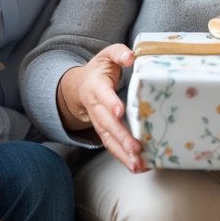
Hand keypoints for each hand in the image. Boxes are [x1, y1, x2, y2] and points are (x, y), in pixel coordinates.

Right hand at [57, 45, 142, 172]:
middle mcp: (96, 107)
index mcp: (96, 87)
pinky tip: (138, 167)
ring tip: (137, 166)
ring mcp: (99, 122)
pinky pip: (112, 147)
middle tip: (135, 148)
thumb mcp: (107, 55)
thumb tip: (131, 57)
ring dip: (122, 154)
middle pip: (107, 124)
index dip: (110, 103)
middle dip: (120, 137)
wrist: (81, 86)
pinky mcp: (105, 133)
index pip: (103, 96)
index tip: (119, 112)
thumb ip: (119, 53)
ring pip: (108, 140)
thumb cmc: (101, 69)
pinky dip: (124, 158)